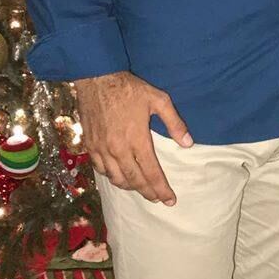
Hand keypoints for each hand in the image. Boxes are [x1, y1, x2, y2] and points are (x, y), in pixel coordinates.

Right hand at [76, 71, 191, 204]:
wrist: (97, 79)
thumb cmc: (130, 89)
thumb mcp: (158, 100)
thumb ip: (174, 123)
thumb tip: (188, 143)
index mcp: (137, 140)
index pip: (151, 173)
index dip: (161, 189)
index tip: (170, 200)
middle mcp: (118, 149)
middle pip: (134, 181)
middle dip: (148, 193)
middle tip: (158, 199)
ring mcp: (101, 150)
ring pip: (116, 179)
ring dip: (130, 187)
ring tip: (141, 188)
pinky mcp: (90, 146)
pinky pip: (101, 170)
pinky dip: (112, 177)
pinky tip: (119, 176)